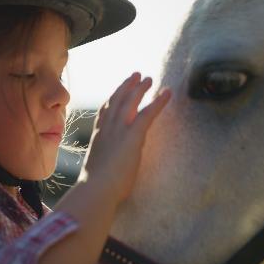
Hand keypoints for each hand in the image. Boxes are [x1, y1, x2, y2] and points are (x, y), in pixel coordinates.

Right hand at [77, 72, 170, 206]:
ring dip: (140, 88)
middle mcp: (107, 129)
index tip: (118, 90)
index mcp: (98, 136)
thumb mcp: (96, 169)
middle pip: (117, 101)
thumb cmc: (96, 186)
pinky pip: (148, 114)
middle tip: (135, 75)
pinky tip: (167, 92)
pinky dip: (159, 101)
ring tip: (148, 78)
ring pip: (130, 102)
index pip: (105, 111)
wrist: (97, 188)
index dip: (112, 99)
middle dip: (126, 87)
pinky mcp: (133, 136)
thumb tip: (104, 169)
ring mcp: (119, 130)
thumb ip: (102, 162)